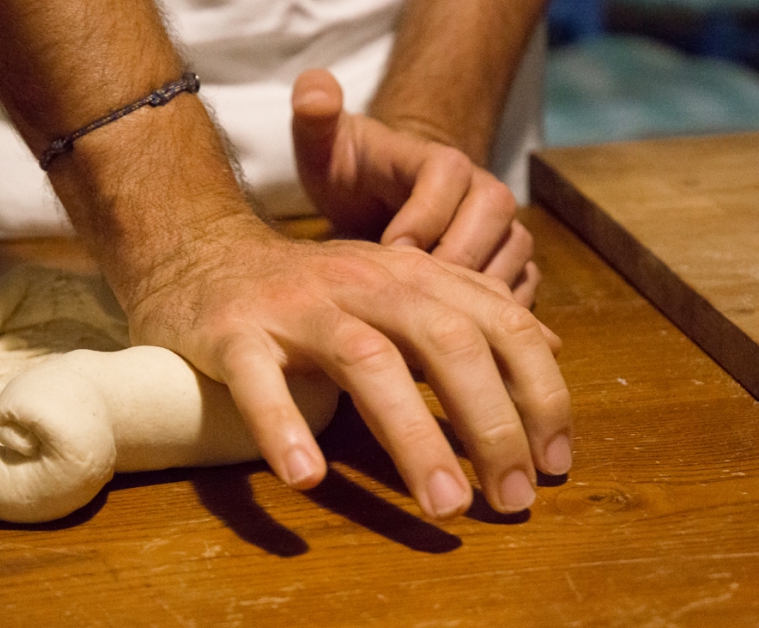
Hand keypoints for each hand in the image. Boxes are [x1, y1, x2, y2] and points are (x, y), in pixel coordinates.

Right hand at [125, 216, 570, 519]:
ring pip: (367, 360)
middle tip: (514, 499)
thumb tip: (551, 348)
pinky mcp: (233, 333)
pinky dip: (284, 426)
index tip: (557, 461)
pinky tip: (307, 477)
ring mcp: (295, 306)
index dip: (540, 391)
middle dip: (491, 422)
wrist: (202, 252)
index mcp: (409, 274)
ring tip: (446, 506)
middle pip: (446, 340)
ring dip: (414, 435)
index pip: (498, 322)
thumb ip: (469, 309)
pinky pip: (259, 380)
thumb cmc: (309, 286)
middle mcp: (362, 282)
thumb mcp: (396, 284)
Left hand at [292, 69, 539, 306]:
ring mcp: (497, 228)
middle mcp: (477, 190)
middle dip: (459, 257)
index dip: (425, 213)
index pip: (448, 176)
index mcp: (435, 158)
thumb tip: (313, 90)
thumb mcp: (321, 144)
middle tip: (415, 296)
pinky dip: (500, 313)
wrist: (370, 194)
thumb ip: (314, 115)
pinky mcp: (503, 263)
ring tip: (437, 322)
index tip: (389, 248)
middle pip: (497, 216)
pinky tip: (461, 336)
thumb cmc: (346, 170)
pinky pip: (524, 287)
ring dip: (482, 290)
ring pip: (517, 253)